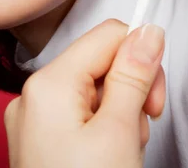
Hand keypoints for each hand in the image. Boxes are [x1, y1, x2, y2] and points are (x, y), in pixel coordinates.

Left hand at [4, 19, 165, 167]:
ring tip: (123, 150)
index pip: (106, 36)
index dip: (140, 58)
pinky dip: (102, 129)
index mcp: (47, 85)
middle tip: (141, 127)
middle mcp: (33, 97)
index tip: (154, 91)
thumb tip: (147, 32)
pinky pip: (79, 115)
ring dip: (119, 114)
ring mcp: (34, 121)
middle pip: (99, 63)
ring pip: (93, 90)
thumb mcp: (118, 133)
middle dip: (129, 91)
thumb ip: (133, 75)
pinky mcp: (40, 141)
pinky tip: (108, 157)